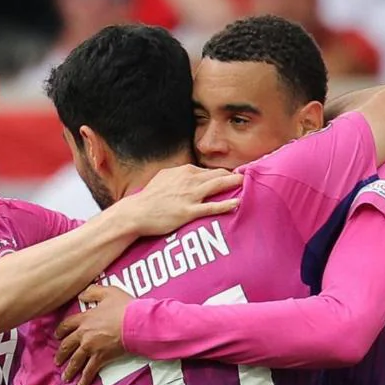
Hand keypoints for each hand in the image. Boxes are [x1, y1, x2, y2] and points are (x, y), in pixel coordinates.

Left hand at [55, 285, 133, 384]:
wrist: (135, 322)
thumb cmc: (124, 307)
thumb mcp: (108, 292)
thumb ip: (93, 292)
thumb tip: (81, 295)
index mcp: (85, 318)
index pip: (67, 325)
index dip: (60, 331)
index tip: (57, 337)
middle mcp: (84, 334)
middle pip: (67, 345)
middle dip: (61, 354)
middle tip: (57, 361)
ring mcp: (91, 347)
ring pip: (75, 360)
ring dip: (69, 369)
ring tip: (65, 377)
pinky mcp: (101, 357)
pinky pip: (90, 370)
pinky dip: (85, 379)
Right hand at [121, 165, 242, 236]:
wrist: (137, 213)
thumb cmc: (149, 198)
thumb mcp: (163, 178)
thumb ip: (179, 175)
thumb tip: (189, 173)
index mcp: (184, 171)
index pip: (209, 171)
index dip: (223, 174)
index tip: (234, 177)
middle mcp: (189, 180)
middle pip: (218, 175)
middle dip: (234, 175)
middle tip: (247, 177)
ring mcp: (190, 196)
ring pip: (218, 186)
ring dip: (234, 183)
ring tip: (247, 183)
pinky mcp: (189, 211)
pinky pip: (212, 207)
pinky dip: (226, 204)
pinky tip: (237, 203)